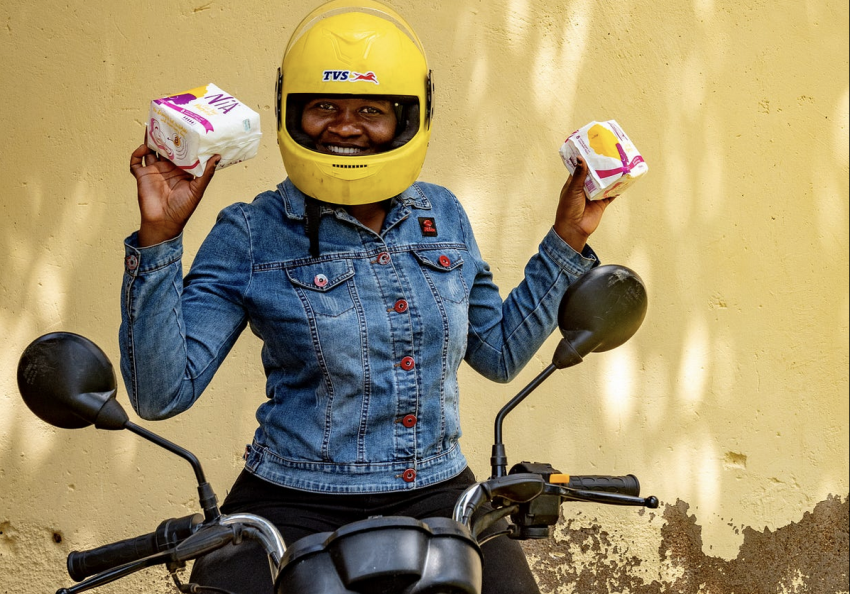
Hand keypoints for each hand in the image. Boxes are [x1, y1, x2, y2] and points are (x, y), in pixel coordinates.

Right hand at [129, 131, 219, 246]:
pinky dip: (136, 153)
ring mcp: (154, 171)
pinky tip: (143, 147)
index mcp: (181, 171)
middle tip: (167, 121)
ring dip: (150, 139)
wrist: (164, 223)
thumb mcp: (198, 190)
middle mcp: (167, 169)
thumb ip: (207, 173)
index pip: (182, 151)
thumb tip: (218, 156)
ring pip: (150, 150)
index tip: (186, 128)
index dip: (182, 141)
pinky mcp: (142, 176)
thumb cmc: (183, 209)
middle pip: (165, 147)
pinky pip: (135, 161)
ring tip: (152, 126)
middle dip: (165, 135)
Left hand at [553, 157, 613, 252]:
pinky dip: (617, 189)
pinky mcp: (601, 203)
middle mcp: (584, 188)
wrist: (574, 229)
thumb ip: (579, 174)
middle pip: (595, 174)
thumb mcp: (573, 189)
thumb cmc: (568, 209)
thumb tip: (580, 157)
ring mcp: (594, 195)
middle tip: (611, 153)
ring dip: (611, 176)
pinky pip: (611, 194)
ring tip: (620, 164)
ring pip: (604, 183)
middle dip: (601, 166)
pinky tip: (625, 181)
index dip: (587, 159)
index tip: (594, 148)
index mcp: (574, 183)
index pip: (581, 167)